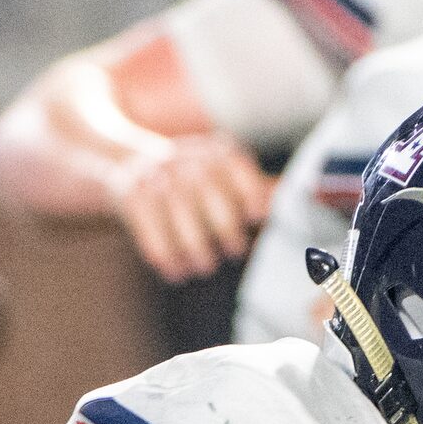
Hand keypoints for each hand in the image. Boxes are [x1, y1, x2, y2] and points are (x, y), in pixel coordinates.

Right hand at [107, 133, 272, 281]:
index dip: (248, 189)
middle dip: (225, 226)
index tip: (257, 215)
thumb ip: (254, 188)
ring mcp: (156, 175)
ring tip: (204, 266)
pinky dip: (165, 255)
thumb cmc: (186, 179)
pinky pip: (150, 229)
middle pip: (208, 191)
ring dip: (195, 247)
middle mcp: (184, 158)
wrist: (122, 162)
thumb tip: (300, 197)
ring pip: (179, 214)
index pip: (235, 165)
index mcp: (212, 151)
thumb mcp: (218, 174)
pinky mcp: (131, 195)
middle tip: (234, 250)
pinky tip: (174, 272)